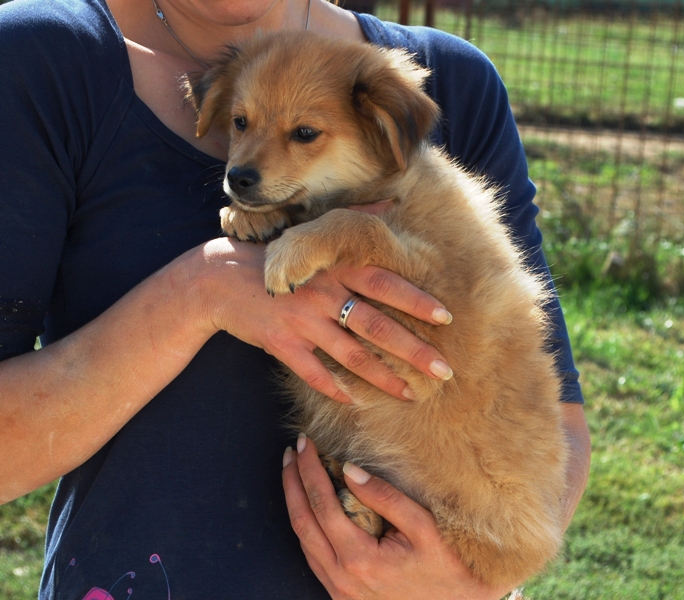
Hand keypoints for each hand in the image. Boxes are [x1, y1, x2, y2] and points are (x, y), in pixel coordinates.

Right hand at [197, 236, 451, 402]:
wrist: (218, 278)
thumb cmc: (275, 255)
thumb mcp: (313, 235)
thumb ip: (355, 219)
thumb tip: (392, 202)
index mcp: (335, 268)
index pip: (384, 283)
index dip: (416, 300)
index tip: (446, 317)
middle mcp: (322, 293)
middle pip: (376, 325)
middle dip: (413, 350)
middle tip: (444, 369)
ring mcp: (301, 321)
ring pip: (350, 355)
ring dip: (383, 378)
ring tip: (411, 393)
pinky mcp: (280, 343)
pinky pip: (312, 371)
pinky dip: (334, 388)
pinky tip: (356, 402)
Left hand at [281, 435, 512, 599]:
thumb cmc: (445, 565)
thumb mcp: (422, 525)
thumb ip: (384, 497)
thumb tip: (349, 470)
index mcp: (359, 559)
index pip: (322, 505)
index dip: (309, 471)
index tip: (305, 444)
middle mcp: (342, 578)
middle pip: (302, 522)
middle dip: (292, 483)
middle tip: (292, 452)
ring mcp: (339, 590)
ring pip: (303, 541)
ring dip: (295, 504)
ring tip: (295, 473)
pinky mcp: (341, 594)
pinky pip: (313, 557)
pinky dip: (307, 527)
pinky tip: (310, 507)